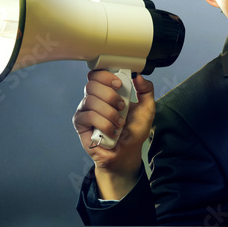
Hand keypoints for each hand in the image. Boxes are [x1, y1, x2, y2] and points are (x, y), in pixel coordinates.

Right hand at [72, 70, 154, 199]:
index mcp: (106, 91)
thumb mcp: (147, 109)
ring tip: (119, 124)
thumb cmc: (133, 131)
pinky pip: (87, 116)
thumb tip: (137, 75)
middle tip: (121, 107)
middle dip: (110, 95)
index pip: (97, 73)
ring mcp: (85, 110)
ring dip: (109, 113)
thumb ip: (146, 90)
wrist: (127, 153)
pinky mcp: (80, 124)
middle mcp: (93, 98)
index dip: (106, 75)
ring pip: (91, 100)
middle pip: (92, 84)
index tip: (119, 84)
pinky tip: (111, 132)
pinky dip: (103, 124)